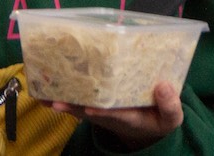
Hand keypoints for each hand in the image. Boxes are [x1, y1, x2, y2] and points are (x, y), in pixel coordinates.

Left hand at [46, 82, 183, 150]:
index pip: (114, 115)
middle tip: (55, 101)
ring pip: (78, 105)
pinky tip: (45, 87)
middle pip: (88, 111)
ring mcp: (100, 110)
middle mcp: (109, 114)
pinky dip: (61, 94)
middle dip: (72, 106)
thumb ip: (170, 106)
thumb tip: (164, 86)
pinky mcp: (94, 103)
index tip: (91, 109)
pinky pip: (76, 99)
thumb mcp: (171, 119)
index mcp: (129, 117)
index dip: (102, 111)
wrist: (146, 128)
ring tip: (42, 93)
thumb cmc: (158, 120)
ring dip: (61, 100)